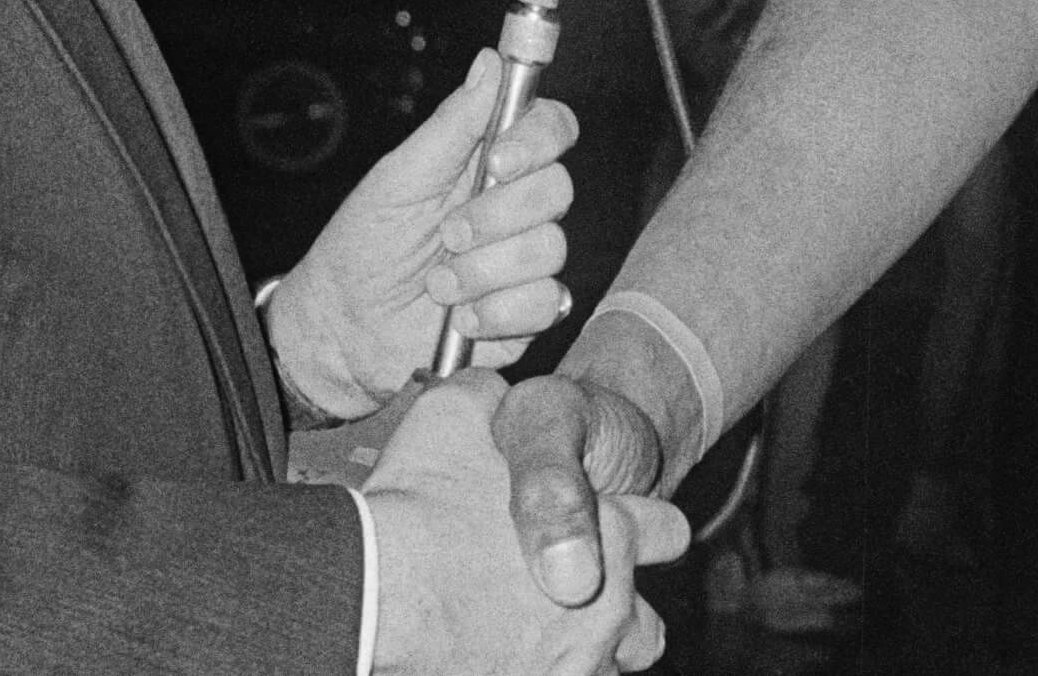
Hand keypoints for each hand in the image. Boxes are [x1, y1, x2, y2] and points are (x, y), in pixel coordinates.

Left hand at [273, 49, 579, 418]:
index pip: (551, 129)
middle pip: (557, 188)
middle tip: (448, 233)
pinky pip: (547, 301)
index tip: (499, 160)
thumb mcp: (400, 177)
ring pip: (550, 248)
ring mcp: (526, 260)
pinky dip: (499, 311)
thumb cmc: (365, 245)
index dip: (538, 140)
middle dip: (497, 215)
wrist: (343, 327)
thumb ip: (452, 124)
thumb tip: (490, 62)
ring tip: (438, 285)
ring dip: (484, 270)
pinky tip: (462, 317)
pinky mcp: (529, 310)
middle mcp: (517, 207)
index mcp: (491, 162)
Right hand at [364, 372, 684, 675]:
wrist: (369, 591)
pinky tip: (504, 658)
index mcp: (613, 531)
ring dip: (585, 658)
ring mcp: (573, 668)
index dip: (638, 524)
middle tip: (571, 597)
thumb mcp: (460, 411)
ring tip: (543, 643)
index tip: (611, 525)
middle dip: (613, 609)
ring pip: (609, 670)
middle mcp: (608, 610)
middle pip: (645, 626)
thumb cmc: (421, 503)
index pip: (667, 533)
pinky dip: (541, 675)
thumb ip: (494, 398)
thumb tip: (496, 391)